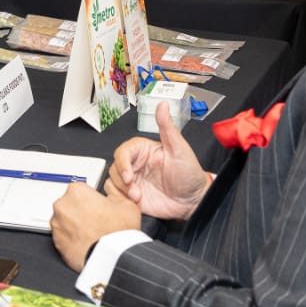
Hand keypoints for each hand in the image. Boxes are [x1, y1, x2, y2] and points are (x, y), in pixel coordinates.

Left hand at [50, 182, 141, 272]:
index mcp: (77, 192)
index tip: (98, 207)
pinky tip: (86, 243)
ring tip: (93, 234)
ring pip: (65, 221)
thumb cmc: (118, 234)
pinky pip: (63, 237)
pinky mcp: (55, 242)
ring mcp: (57, 224)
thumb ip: (114, 195)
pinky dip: (71, 239)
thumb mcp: (127, 205)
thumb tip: (111, 196)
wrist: (110, 259)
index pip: (81, 189)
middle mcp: (62, 206)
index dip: (92, 199)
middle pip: (71, 204)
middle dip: (81, 211)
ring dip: (75, 225)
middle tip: (97, 221)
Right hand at [109, 103, 209, 219]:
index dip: (123, 163)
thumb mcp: (179, 149)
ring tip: (137, 197)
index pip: (123, 152)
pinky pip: (115, 195)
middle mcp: (136, 165)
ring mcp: (133, 181)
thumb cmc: (189, 174)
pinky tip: (133, 202)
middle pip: (114, 167)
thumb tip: (163, 104)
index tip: (129, 175)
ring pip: (112, 181)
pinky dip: (119, 199)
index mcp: (143, 151)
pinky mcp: (132, 196)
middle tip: (134, 190)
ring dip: (121, 191)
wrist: (193, 201)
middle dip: (122, 179)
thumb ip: (167, 127)